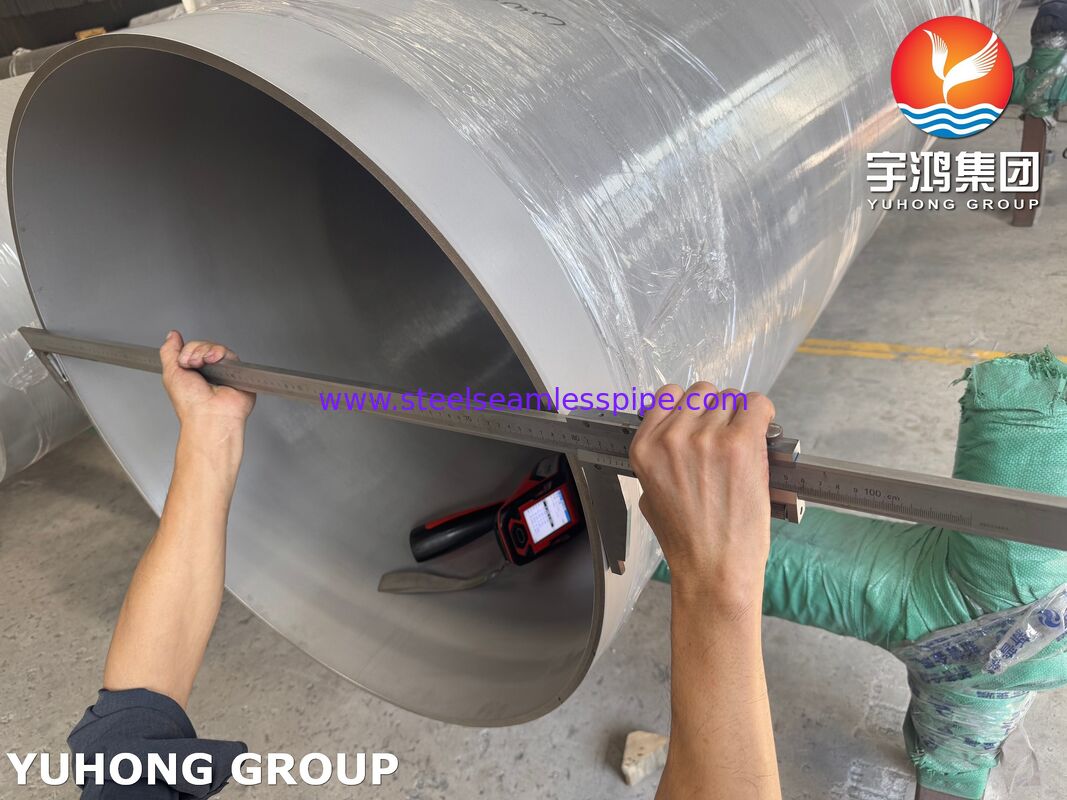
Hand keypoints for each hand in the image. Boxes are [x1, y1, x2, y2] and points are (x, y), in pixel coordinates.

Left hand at [160, 331, 255, 428]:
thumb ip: (169, 351)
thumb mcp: (170, 373)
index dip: (186, 350)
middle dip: (194, 350)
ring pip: (215, 347)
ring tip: (204, 364)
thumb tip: (172, 335)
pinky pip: (229, 353)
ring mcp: (222, 371)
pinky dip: (220, 353)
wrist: (209, 413)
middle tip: (192, 365)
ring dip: (205, 352)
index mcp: (192, 373)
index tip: (182, 361)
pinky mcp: (237, 372)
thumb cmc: (190, 403)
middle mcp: (208, 372)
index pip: (190, 349)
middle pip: (202, 345)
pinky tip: (215, 362)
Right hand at [629, 382, 774, 611]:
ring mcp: (706, 438)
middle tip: (724, 435)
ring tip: (743, 443)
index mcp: (645, 449)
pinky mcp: (740, 443)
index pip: (666, 396)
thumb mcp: (650, 497)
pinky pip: (757, 405)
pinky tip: (762, 433)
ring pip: (730, 398)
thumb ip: (658, 460)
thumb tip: (675, 439)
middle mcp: (672, 438)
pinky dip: (763, 415)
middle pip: (701, 392)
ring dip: (739, 416)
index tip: (699, 418)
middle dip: (714, 410)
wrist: (714, 568)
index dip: (687, 407)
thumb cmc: (688, 541)